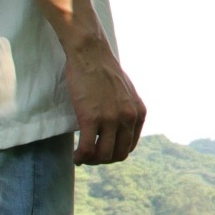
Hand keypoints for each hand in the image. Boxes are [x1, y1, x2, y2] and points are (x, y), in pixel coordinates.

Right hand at [62, 26, 145, 164]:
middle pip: (118, 155)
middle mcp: (129, 118)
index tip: (100, 150)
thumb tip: (118, 129)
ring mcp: (111, 119)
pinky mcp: (92, 118)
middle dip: (103, 160)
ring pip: (103, 155)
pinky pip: (87, 149)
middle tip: (89, 156)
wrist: (90, 53)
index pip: (129, 146)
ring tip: (81, 156)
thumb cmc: (103, 70)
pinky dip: (81, 157)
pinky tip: (75, 156)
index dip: (114, 153)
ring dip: (91, 160)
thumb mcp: (126, 92)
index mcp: (139, 113)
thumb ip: (126, 110)